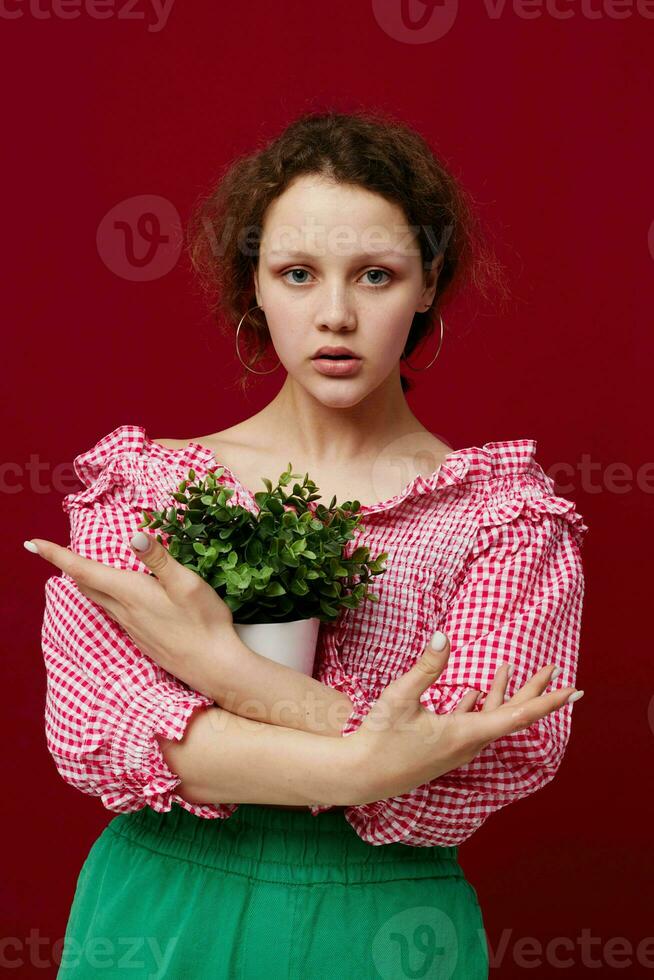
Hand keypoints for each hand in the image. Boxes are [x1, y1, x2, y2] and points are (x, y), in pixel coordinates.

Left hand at [25, 531, 236, 699]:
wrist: (214, 667)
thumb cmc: (203, 623)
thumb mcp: (187, 584)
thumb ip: (160, 559)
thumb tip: (135, 536)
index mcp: (131, 593)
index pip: (84, 571)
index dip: (57, 555)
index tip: (32, 544)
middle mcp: (124, 611)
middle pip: (86, 586)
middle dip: (69, 567)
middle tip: (55, 551)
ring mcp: (132, 627)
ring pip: (100, 600)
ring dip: (87, 582)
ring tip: (83, 567)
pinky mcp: (142, 638)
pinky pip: (115, 613)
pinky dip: (106, 597)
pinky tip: (119, 596)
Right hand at [348, 631, 583, 801]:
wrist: (361, 776)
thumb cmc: (380, 738)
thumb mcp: (400, 697)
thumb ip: (426, 667)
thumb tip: (445, 636)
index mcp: (466, 733)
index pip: (518, 716)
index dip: (547, 701)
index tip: (572, 690)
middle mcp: (469, 744)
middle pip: (511, 715)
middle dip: (534, 691)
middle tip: (555, 670)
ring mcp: (457, 748)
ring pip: (491, 719)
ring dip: (503, 694)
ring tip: (509, 668)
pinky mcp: (445, 748)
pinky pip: (472, 725)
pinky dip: (480, 706)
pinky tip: (476, 693)